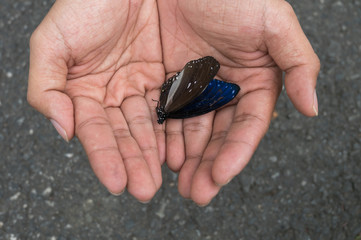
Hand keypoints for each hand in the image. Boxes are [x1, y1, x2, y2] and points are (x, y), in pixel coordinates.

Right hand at [27, 0, 164, 201]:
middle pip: (124, 134)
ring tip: (162, 178)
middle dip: (133, 163)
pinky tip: (177, 150)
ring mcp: (138, 86)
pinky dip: (172, 128)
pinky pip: (169, 106)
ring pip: (147, 126)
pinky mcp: (162, 75)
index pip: (94, 132)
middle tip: (145, 189)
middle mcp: (111, 94)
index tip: (117, 183)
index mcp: (82, 91)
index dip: (105, 157)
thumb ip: (47, 88)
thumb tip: (62, 130)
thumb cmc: (85, 4)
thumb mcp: (52, 43)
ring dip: (153, 153)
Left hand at [157, 0, 319, 204]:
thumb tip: (312, 107)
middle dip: (207, 165)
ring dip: (184, 158)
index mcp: (254, 81)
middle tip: (196, 192)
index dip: (236, 152)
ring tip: (176, 182)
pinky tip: (157, 154)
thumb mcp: (273, 22)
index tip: (221, 175)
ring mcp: (194, 87)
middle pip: (217, 136)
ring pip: (189, 130)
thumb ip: (299, 62)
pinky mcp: (166, 80)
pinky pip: (164, 113)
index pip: (247, 126)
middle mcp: (225, 89)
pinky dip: (162, 135)